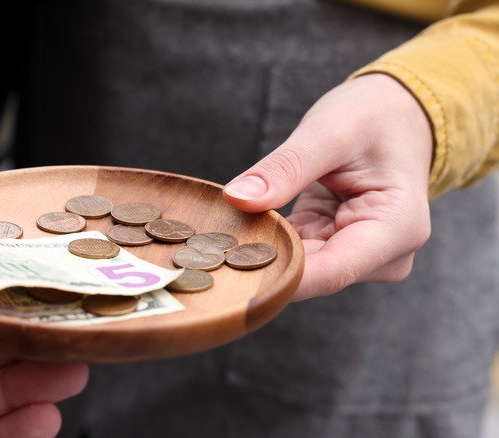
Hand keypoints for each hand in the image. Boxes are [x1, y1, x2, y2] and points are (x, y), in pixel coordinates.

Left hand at [223, 73, 432, 300]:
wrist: (396, 116)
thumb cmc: (374, 118)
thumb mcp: (329, 132)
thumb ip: (285, 169)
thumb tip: (236, 199)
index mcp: (397, 228)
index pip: (330, 272)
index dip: (277, 277)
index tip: (228, 271)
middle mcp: (384, 255)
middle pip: (310, 275)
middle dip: (259, 263)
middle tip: (206, 248)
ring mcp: (359, 256)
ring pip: (297, 267)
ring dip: (258, 253)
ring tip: (215, 236)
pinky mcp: (334, 248)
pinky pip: (293, 253)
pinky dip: (265, 242)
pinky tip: (233, 232)